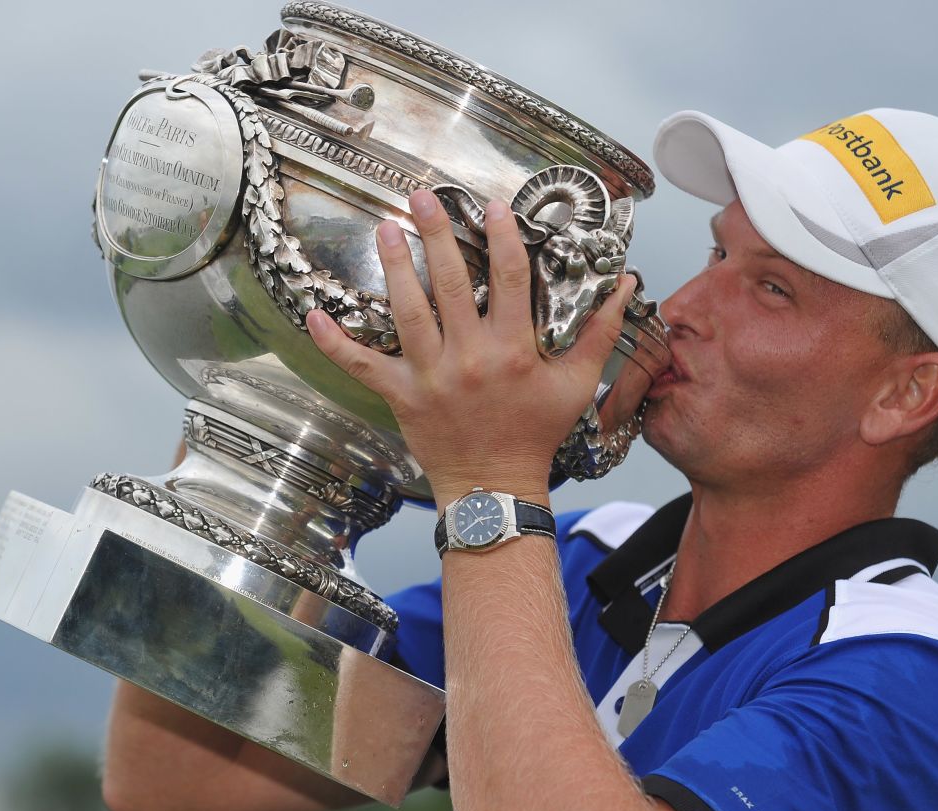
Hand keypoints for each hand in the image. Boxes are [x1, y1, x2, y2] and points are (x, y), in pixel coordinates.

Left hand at [305, 188, 632, 505]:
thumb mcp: (577, 385)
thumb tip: (623, 286)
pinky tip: (313, 313)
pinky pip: (362, 365)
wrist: (496, 486)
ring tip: (386, 228)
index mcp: (514, 350)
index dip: (503, 238)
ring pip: (407, 311)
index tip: (492, 206)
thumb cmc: (535, 434)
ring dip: (395, 267)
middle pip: (452, 284)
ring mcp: (431, 376)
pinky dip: (334, 342)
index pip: (511, 280)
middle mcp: (471, 358)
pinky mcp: (401, 395)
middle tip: (423, 196)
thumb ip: (600, 333)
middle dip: (438, 235)